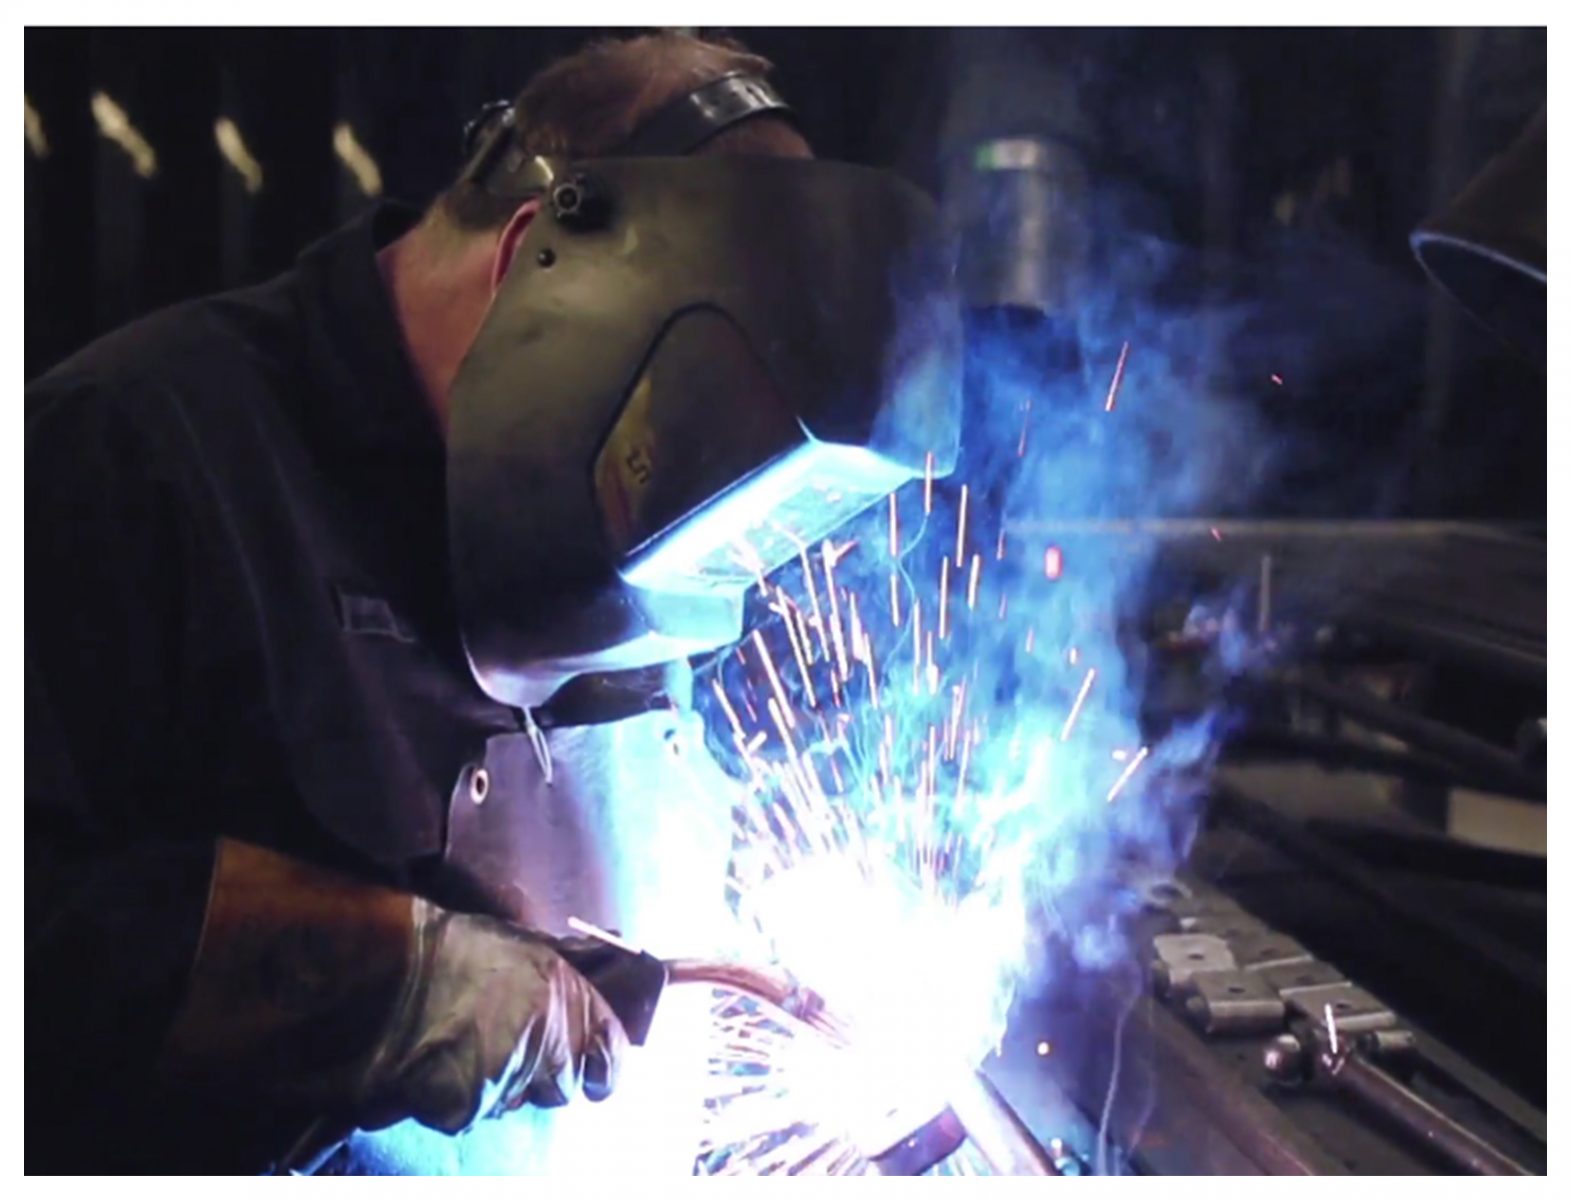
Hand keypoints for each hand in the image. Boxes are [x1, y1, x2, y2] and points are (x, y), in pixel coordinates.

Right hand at [359, 904, 627, 1134]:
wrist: (390, 971)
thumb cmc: (453, 950)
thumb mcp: (526, 948)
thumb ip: (566, 979)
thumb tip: (600, 981)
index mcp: (567, 996)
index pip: (611, 1050)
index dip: (602, 1064)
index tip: (593, 1071)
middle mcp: (546, 1040)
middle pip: (562, 1086)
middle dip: (541, 1074)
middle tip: (508, 1047)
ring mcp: (507, 1078)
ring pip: (515, 1102)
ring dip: (498, 1085)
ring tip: (465, 1048)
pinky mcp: (467, 1107)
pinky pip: (472, 1114)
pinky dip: (456, 1098)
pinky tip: (438, 1065)